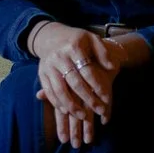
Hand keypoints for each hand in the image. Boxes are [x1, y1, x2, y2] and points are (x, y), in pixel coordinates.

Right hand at [31, 23, 116, 145]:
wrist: (50, 36)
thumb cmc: (76, 40)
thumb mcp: (91, 39)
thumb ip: (102, 52)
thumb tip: (112, 66)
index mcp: (74, 47)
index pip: (88, 70)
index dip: (98, 86)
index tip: (106, 98)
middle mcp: (59, 57)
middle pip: (75, 83)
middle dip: (88, 99)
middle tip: (99, 110)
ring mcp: (48, 66)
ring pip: (60, 90)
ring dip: (71, 105)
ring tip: (83, 116)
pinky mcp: (41, 74)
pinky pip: (49, 92)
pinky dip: (57, 103)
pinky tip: (66, 111)